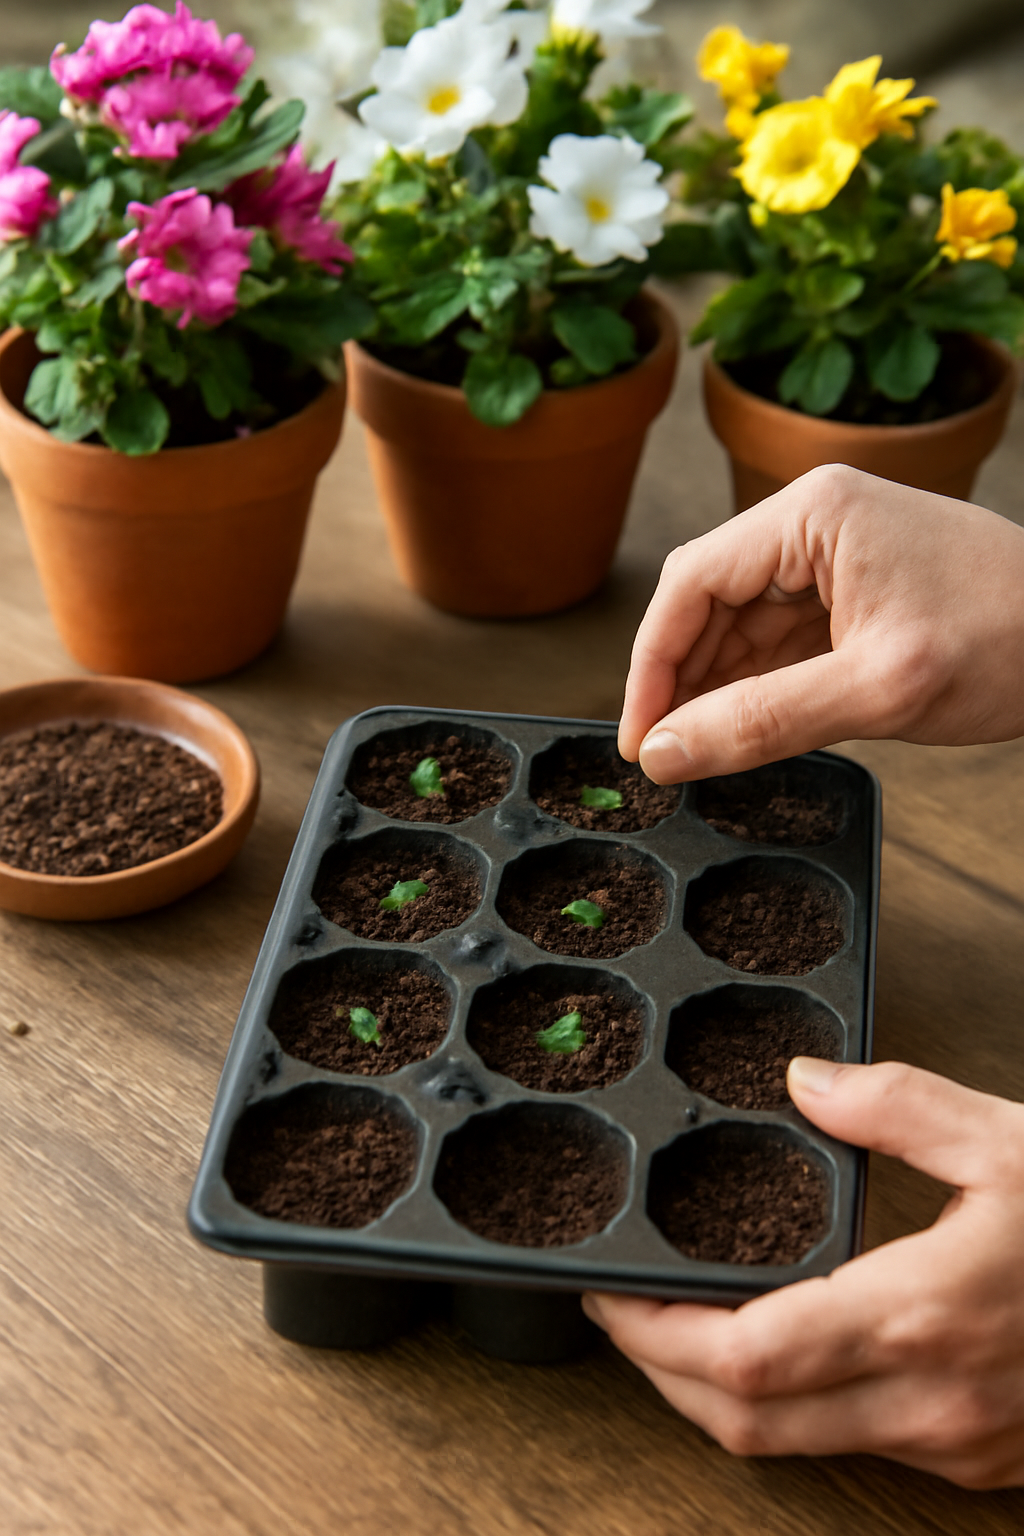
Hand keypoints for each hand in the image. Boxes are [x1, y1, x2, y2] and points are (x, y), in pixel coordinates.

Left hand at [583, 1059, 1023, 1488]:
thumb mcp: (1011, 1139)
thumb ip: (896, 1105)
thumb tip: (804, 1081)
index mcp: (919, 1317)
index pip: (744, 1362)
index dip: (655, 1338)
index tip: (610, 1296)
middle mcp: (926, 1403)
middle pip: (746, 1423)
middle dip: (662, 1375)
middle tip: (625, 1312)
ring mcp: (954, 1446)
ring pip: (794, 1446)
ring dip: (720, 1395)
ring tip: (683, 1324)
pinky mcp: (979, 1461)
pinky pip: (854, 1446)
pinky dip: (791, 1406)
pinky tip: (785, 1347)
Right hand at [619, 465, 1023, 780]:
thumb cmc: (1011, 640)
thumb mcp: (877, 689)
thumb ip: (761, 721)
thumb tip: (666, 753)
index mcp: (812, 514)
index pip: (692, 583)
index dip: (651, 664)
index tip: (638, 737)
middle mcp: (814, 523)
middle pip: (707, 602)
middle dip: (680, 681)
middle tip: (664, 757)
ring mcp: (834, 557)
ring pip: (739, 627)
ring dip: (715, 690)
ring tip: (700, 754)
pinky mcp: (853, 594)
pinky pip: (779, 642)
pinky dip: (756, 688)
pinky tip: (741, 732)